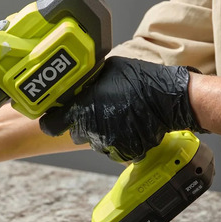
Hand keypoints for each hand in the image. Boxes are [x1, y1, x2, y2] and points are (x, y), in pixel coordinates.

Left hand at [39, 56, 205, 161]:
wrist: (169, 99)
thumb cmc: (139, 80)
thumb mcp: (107, 69)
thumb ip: (88, 81)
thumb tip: (78, 81)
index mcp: (81, 109)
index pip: (51, 125)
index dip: (52, 122)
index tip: (55, 118)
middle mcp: (91, 129)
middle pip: (76, 133)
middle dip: (82, 124)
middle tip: (97, 111)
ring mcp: (108, 143)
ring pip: (97, 142)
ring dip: (103, 132)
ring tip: (119, 115)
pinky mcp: (125, 152)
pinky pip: (116, 149)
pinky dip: (121, 141)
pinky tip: (131, 125)